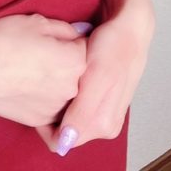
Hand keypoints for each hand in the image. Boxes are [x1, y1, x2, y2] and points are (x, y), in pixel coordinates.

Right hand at [0, 13, 87, 127]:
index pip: (86, 46)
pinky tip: (25, 84)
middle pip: (78, 72)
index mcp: (75, 61)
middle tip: (41, 52)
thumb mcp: (37, 21)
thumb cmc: (4, 39)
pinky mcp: (40, 120)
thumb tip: (80, 34)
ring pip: (65, 91)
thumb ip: (65, 29)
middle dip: (66, 62)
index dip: (69, 39)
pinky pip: (51, 106)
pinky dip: (43, 97)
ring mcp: (56, 108)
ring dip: (56, 81)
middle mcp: (72, 88)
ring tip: (32, 69)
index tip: (55, 38)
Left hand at [34, 4, 155, 154]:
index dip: (45, 123)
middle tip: (48, 82)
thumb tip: (66, 142)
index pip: (63, 140)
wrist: (130, 29)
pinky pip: (75, 107)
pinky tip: (65, 77)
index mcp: (103, 124)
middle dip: (52, 112)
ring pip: (68, 118)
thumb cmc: (114, 46)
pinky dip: (66, 95)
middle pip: (65, 131)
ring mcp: (104, 115)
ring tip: (56, 76)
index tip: (39, 98)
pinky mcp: (101, 103)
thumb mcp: (97, 75)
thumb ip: (83, 111)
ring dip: (59, 102)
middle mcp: (104, 126)